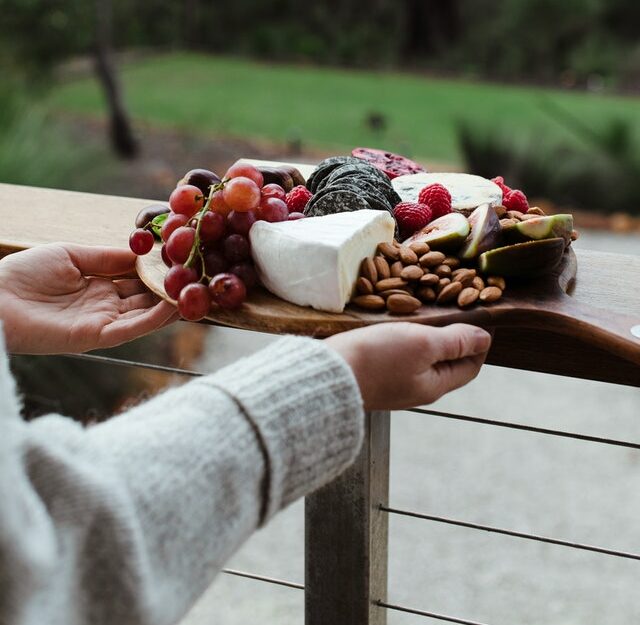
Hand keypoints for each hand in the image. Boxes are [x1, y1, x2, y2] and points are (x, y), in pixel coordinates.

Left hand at [0, 244, 178, 353]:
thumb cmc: (24, 273)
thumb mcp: (71, 254)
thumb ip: (106, 257)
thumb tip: (141, 254)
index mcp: (97, 286)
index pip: (136, 281)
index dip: (158, 274)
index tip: (181, 264)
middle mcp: (104, 306)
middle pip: (145, 300)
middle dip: (170, 291)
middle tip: (198, 282)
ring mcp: (101, 322)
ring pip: (144, 316)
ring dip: (168, 306)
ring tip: (195, 295)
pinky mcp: (95, 337)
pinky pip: (131, 329)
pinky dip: (153, 320)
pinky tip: (172, 307)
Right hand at [326, 322, 491, 410]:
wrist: (326, 375)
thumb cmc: (376, 358)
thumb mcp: (423, 344)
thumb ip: (455, 341)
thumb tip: (485, 339)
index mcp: (434, 386)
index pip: (470, 367)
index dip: (479, 344)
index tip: (481, 320)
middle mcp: (415, 390)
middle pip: (446, 364)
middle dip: (454, 340)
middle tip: (453, 311)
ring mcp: (393, 385)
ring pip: (421, 360)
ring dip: (428, 339)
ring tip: (426, 315)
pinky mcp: (373, 377)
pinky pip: (399, 359)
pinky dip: (405, 342)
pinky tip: (396, 328)